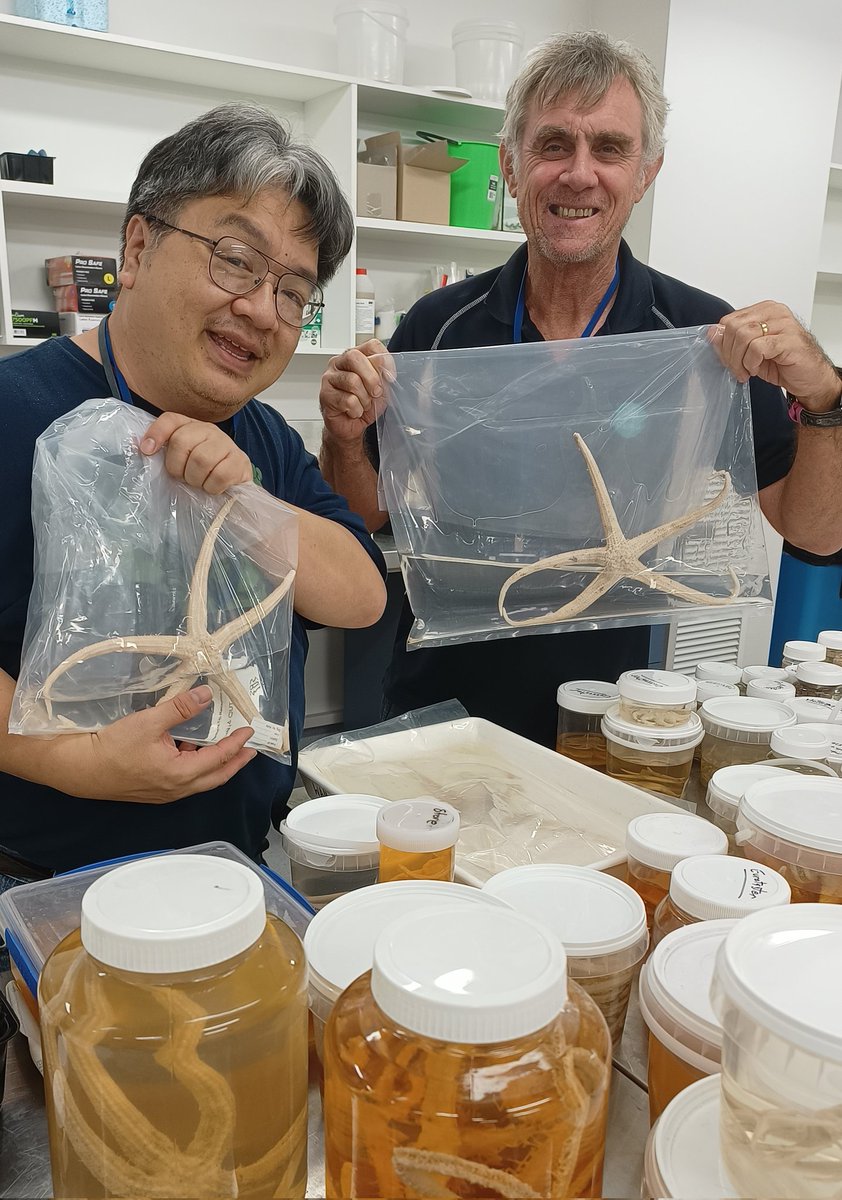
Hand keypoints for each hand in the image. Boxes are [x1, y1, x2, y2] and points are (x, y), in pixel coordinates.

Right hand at [61, 685, 256, 802]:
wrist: (80, 769)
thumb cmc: (112, 747)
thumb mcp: (149, 721)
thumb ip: (180, 708)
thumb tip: (206, 694)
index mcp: (180, 775)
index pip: (219, 759)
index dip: (236, 744)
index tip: (249, 731)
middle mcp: (176, 789)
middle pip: (216, 777)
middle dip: (236, 762)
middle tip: (250, 749)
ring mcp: (165, 793)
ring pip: (200, 780)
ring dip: (215, 764)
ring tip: (225, 746)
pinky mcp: (154, 791)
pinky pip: (185, 780)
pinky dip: (195, 765)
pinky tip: (191, 748)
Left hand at [140, 412, 252, 493]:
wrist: (234, 485)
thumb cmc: (201, 473)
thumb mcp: (179, 461)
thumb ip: (160, 452)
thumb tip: (136, 446)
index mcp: (191, 426)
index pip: (171, 419)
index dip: (156, 433)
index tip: (147, 451)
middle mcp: (209, 430)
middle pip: (182, 441)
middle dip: (177, 466)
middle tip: (183, 477)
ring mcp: (227, 444)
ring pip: (201, 459)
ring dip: (195, 479)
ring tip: (199, 483)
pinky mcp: (241, 461)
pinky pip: (219, 475)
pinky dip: (212, 487)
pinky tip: (213, 487)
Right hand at [319, 339, 393, 442]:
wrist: (350, 427)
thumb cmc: (363, 406)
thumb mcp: (380, 388)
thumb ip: (382, 375)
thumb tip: (384, 366)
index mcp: (354, 357)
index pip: (371, 346)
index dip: (384, 360)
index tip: (390, 376)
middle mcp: (339, 363)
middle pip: (355, 357)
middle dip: (371, 378)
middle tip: (376, 392)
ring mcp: (329, 378)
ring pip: (352, 380)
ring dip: (364, 398)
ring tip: (363, 404)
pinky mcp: (325, 395)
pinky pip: (348, 400)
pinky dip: (356, 410)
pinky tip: (353, 411)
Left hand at [712, 302, 841, 412]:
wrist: (810, 378)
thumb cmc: (783, 363)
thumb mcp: (750, 352)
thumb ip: (732, 342)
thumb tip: (712, 333)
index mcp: (764, 310)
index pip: (730, 320)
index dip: (723, 343)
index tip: (728, 359)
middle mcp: (774, 312)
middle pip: (734, 327)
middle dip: (729, 353)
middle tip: (736, 369)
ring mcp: (783, 324)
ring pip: (743, 336)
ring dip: (739, 360)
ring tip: (746, 371)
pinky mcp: (788, 340)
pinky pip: (757, 348)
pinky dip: (751, 362)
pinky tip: (756, 369)